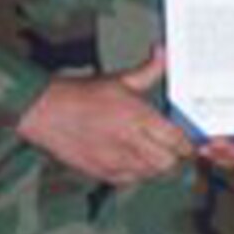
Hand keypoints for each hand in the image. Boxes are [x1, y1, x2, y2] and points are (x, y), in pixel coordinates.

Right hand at [17, 47, 193, 185]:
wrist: (46, 113)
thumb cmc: (80, 95)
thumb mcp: (119, 79)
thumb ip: (148, 70)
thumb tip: (163, 53)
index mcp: (137, 117)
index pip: (176, 140)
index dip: (186, 143)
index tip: (187, 140)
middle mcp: (130, 142)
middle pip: (168, 162)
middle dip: (173, 156)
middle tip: (170, 146)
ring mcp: (116, 160)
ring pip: (151, 174)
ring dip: (155, 165)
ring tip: (150, 151)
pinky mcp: (103, 172)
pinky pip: (131, 181)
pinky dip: (137, 173)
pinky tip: (132, 159)